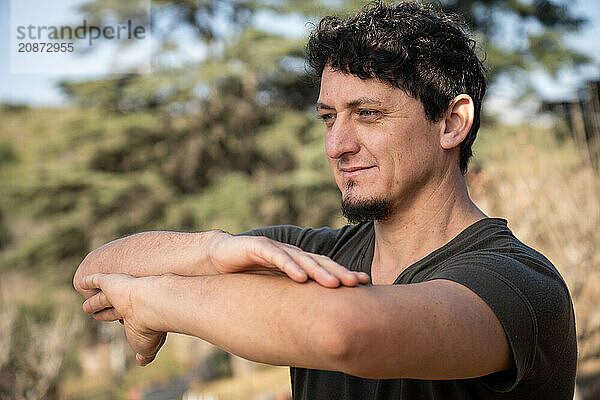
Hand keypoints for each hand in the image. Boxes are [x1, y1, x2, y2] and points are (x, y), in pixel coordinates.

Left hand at [80, 273, 166, 365]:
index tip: (120, 322)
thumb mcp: (146, 347)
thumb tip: (142, 362)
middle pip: (114, 306)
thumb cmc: (149, 327)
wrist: (152, 305)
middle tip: (96, 314)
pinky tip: (81, 282)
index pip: (126, 317)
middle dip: (106, 310)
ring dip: (94, 301)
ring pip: (104, 296)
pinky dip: (89, 281)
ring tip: (85, 307)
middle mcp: (131, 302)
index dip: (120, 319)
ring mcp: (120, 290)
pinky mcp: (111, 281)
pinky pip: (97, 279)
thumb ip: (144, 354)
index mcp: (139, 315)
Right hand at [206, 232, 369, 287]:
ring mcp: (275, 249)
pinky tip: (301, 278)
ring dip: (319, 272)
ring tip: (335, 284)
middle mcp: (290, 254)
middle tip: (358, 284)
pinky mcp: (258, 247)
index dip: (344, 275)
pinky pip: (276, 257)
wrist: (216, 259)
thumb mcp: (273, 290)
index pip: (325, 269)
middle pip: (320, 263)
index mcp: (297, 263)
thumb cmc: (247, 277)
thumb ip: (291, 300)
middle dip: (340, 273)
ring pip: (302, 259)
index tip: (364, 286)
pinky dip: (289, 266)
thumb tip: (310, 324)